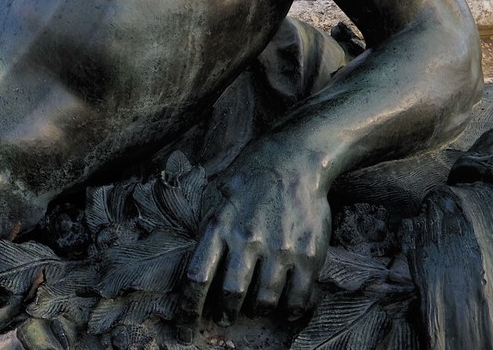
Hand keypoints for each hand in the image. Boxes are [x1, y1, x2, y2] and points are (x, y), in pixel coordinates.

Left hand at [180, 147, 329, 328]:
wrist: (292, 161)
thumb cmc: (246, 182)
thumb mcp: (214, 200)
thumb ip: (205, 235)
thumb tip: (192, 272)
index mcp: (217, 227)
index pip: (196, 278)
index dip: (188, 310)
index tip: (184, 330)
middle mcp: (247, 240)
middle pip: (231, 295)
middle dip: (225, 314)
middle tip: (225, 317)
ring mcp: (279, 249)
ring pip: (264, 301)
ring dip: (257, 311)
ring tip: (254, 309)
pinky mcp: (307, 255)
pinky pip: (298, 298)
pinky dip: (290, 312)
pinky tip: (285, 311)